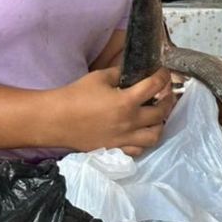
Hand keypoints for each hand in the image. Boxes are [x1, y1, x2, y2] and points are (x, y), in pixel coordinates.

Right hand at [52, 66, 174, 155]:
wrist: (54, 119)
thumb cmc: (75, 96)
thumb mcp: (99, 77)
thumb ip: (119, 73)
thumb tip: (131, 71)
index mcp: (127, 101)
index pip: (155, 86)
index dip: (163, 76)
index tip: (163, 73)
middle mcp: (130, 122)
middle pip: (161, 112)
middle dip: (167, 100)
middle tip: (165, 94)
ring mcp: (124, 138)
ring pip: (155, 135)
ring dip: (159, 124)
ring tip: (156, 116)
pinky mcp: (115, 148)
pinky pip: (138, 150)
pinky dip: (143, 142)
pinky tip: (140, 133)